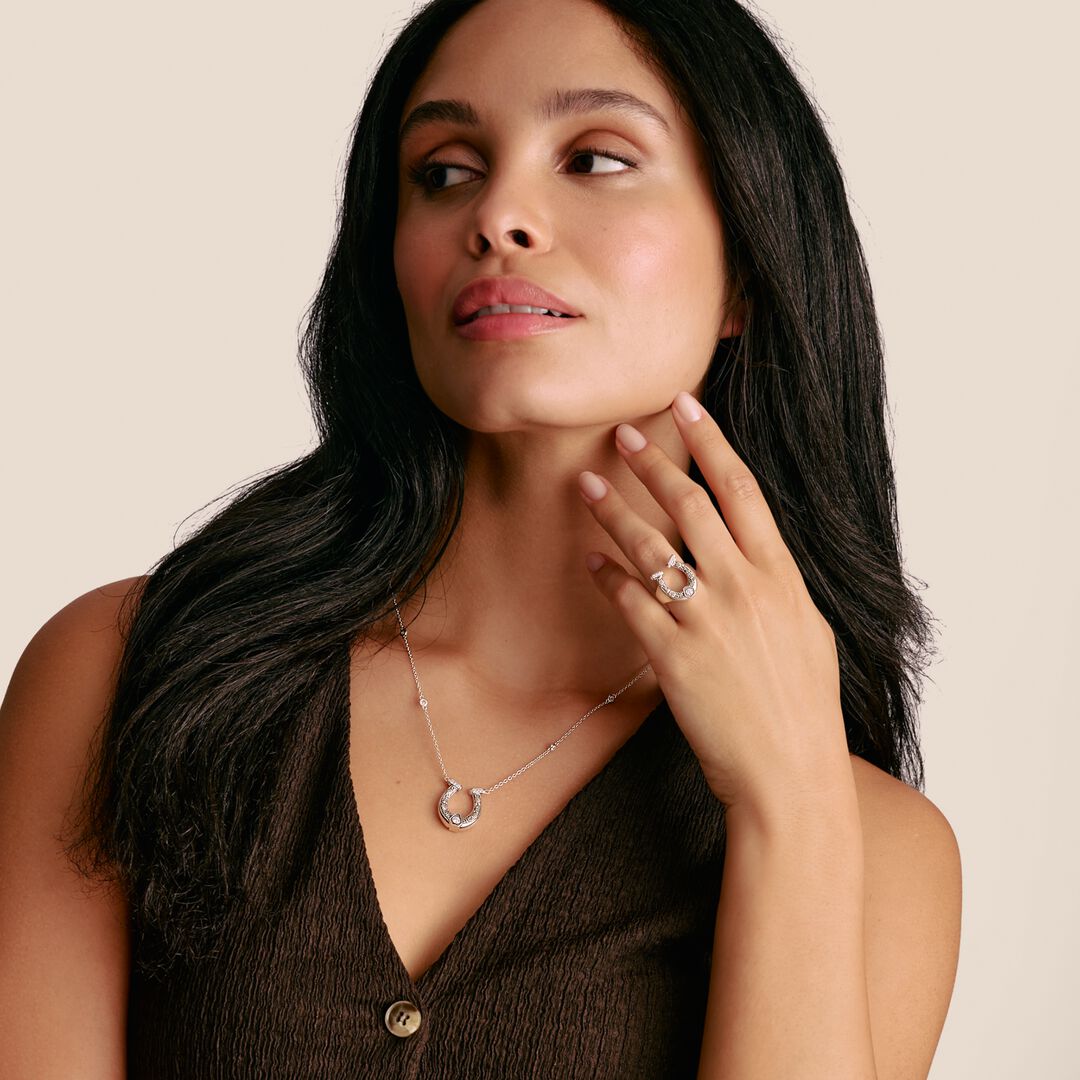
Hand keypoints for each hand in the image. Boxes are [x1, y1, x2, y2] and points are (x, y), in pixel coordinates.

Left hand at [577, 390, 849, 812]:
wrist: (790, 774)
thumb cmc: (804, 707)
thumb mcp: (808, 632)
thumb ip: (777, 586)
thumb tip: (753, 556)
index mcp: (781, 576)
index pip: (742, 490)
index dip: (711, 442)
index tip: (687, 405)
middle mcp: (744, 588)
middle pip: (690, 505)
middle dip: (652, 461)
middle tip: (622, 433)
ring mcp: (706, 621)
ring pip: (651, 546)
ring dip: (614, 510)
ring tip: (587, 485)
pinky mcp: (672, 658)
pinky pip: (631, 603)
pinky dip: (609, 577)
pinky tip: (591, 560)